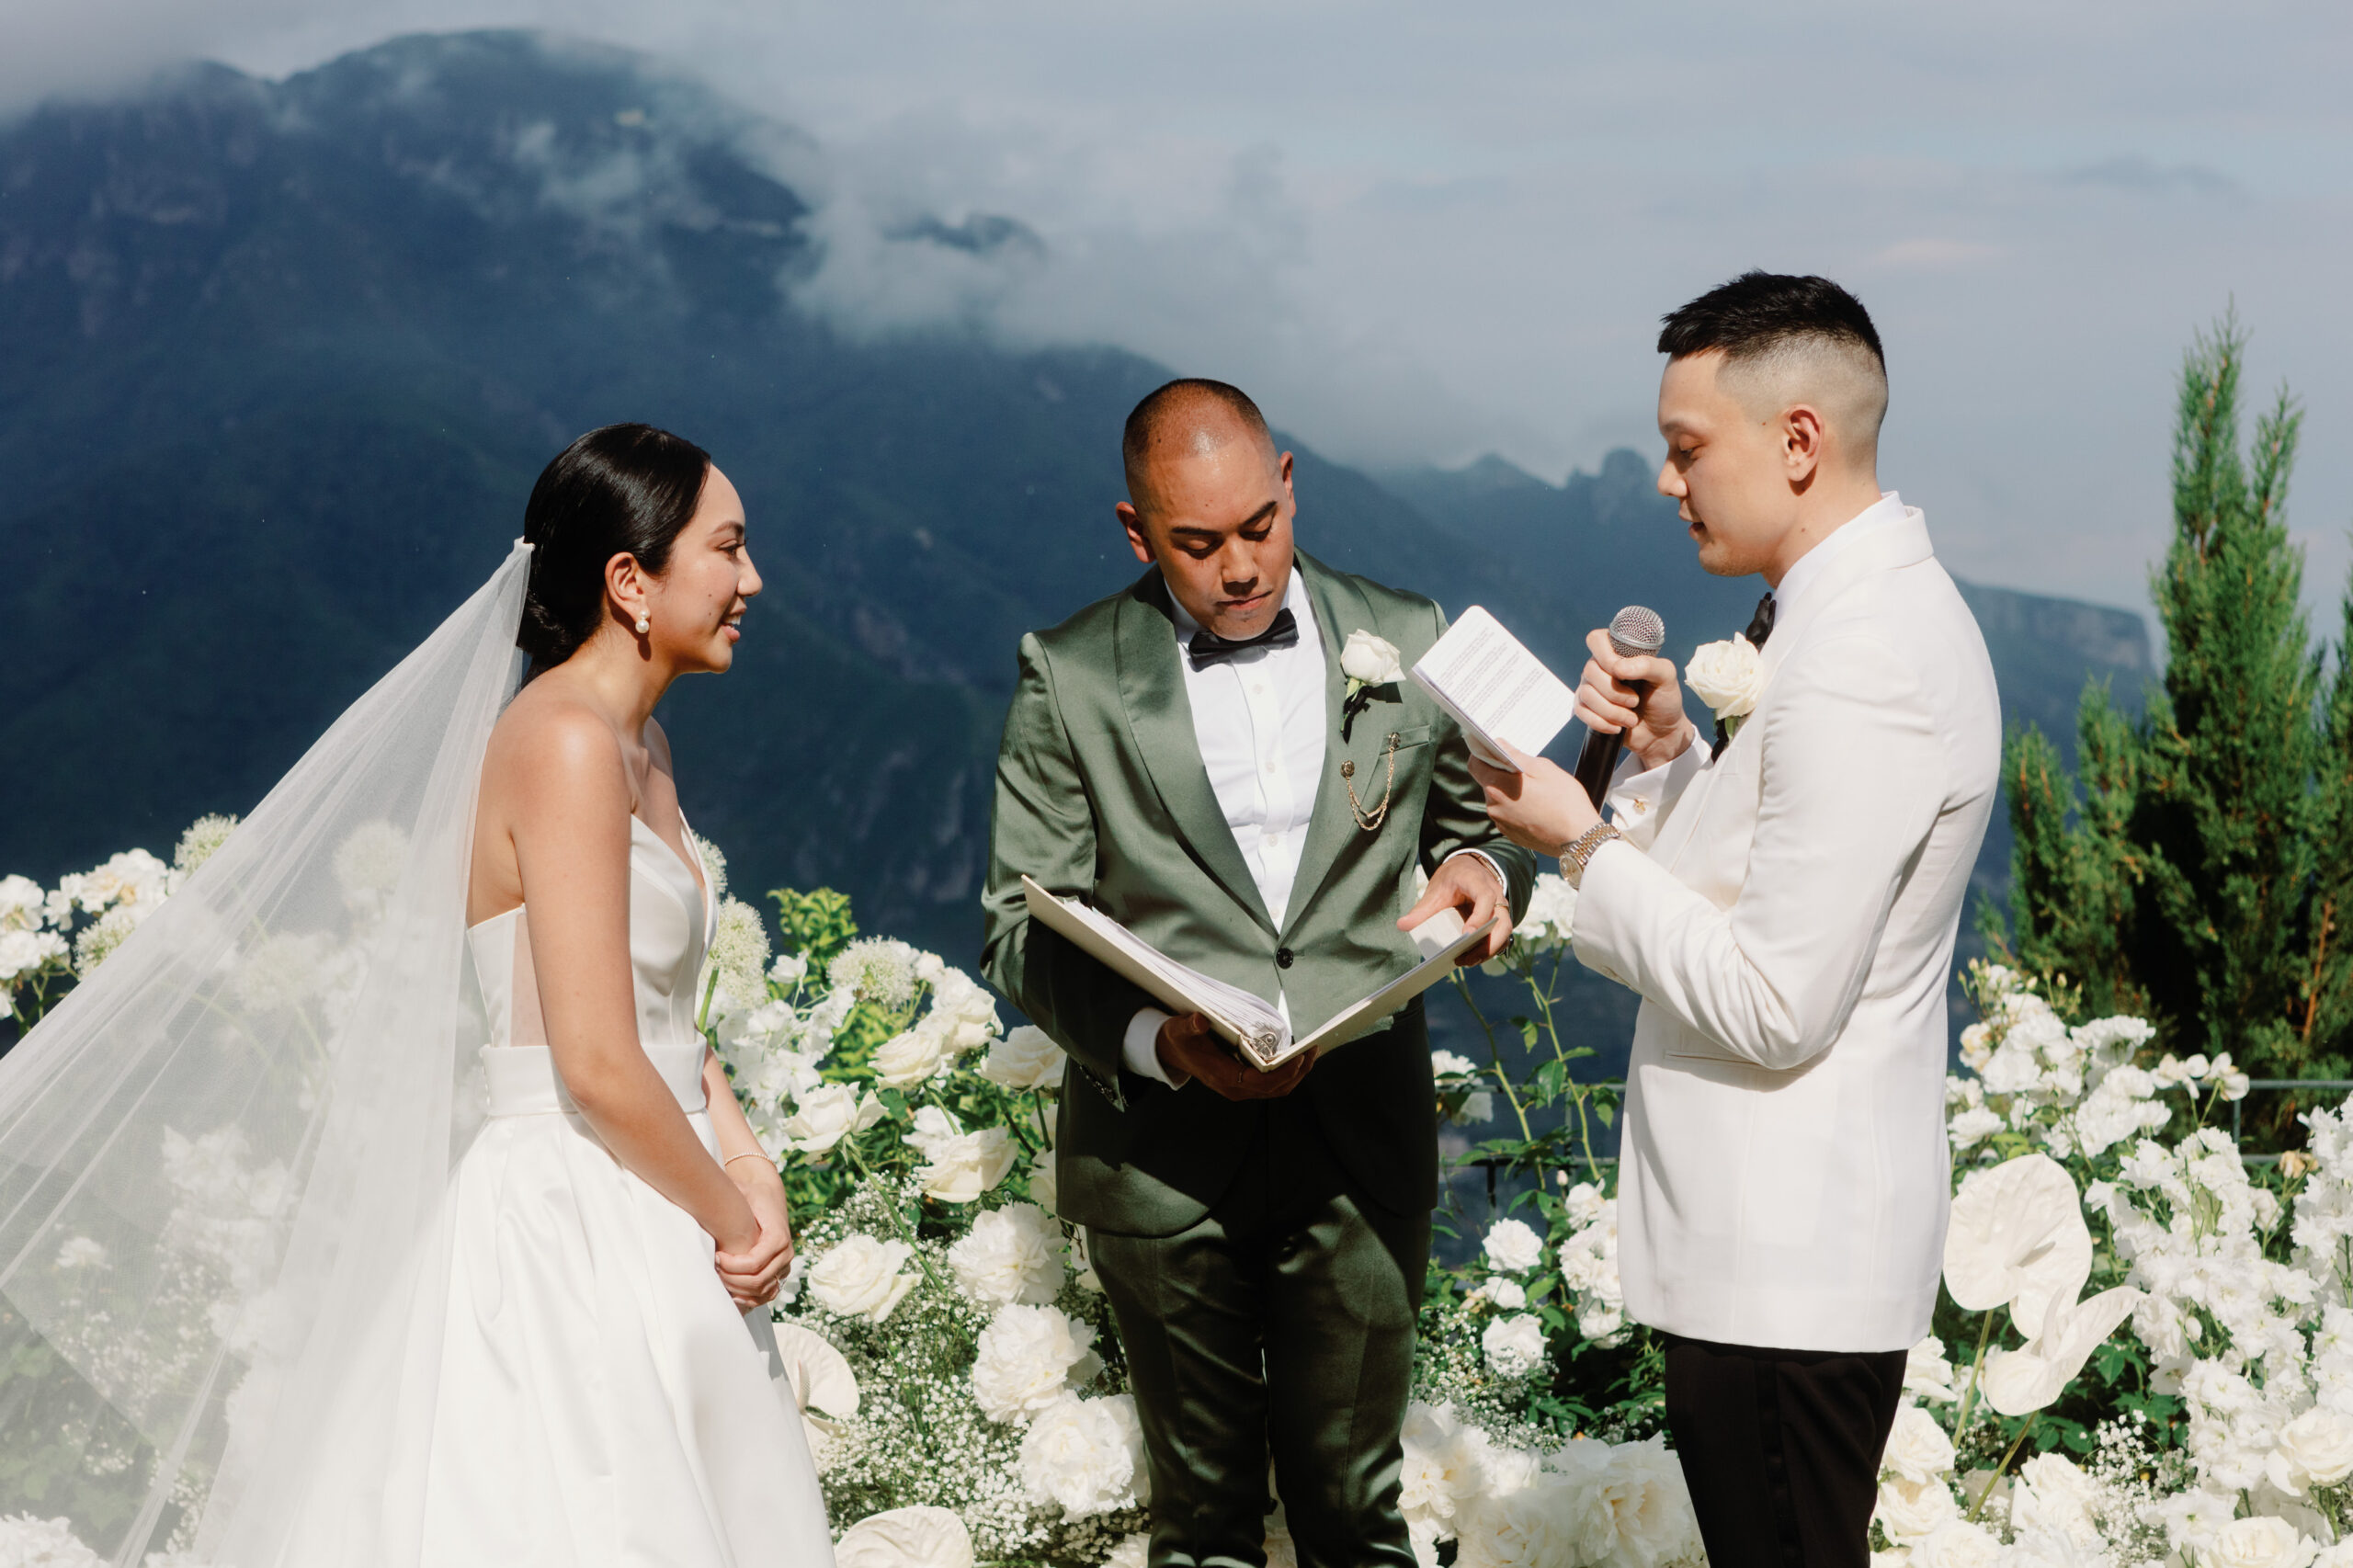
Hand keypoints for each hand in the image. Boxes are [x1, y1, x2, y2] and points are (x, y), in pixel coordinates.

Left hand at [715, 1160, 794, 1310]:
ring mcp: (785, 1264)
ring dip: (739, 1290)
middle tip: (715, 1268)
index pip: (754, 1263)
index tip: (716, 1255)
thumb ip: (728, 1199)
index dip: (731, 1265)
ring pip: (763, 1290)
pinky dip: (752, 1298)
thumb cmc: (751, 1194)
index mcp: (778, 1236)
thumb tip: (703, 1205)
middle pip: (758, 1280)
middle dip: (732, 1279)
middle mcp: (786, 1253)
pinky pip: (769, 1294)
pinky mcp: (781, 1271)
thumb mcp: (742, 1192)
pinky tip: (734, 1294)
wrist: (768, 1194)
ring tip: (721, 1279)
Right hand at [1156, 1012, 1313, 1100]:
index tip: (1298, 1058)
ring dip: (1296, 1074)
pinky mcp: (1244, 1084)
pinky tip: (1297, 1058)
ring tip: (1311, 1053)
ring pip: (1277, 1089)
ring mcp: (1240, 1088)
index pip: (1260, 1082)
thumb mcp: (1179, 1029)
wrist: (1172, 1051)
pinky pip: (1272, 1085)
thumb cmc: (1179, 1039)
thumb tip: (1200, 1021)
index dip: (1283, 1073)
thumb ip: (1190, 1026)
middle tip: (1312, 1050)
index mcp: (1222, 1077)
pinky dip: (1288, 1073)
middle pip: (1275, 1089)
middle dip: (1297, 1072)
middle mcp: (1234, 1088)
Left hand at [1399, 853, 1512, 965]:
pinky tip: (1471, 958)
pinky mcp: (1498, 919)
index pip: (1486, 897)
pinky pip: (1499, 937)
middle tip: (1467, 958)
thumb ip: (1422, 909)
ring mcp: (1499, 908)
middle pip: (1502, 922)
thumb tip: (1403, 925)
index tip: (1467, 934)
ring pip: (1504, 932)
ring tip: (1466, 961)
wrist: (1467, 869)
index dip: (1479, 917)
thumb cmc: (1453, 879)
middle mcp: (1495, 895)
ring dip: (1488, 950)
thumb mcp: (1436, 890)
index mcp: (1478, 882)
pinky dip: (1488, 949)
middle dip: (1488, 944)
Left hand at [1470, 740, 1599, 857]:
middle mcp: (1493, 807)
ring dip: (1509, 792)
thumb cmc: (1565, 801)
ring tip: (1534, 791)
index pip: (1475, 764)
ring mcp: (1501, 823)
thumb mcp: (1544, 769)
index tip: (1495, 750)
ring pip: (1498, 799)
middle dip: (1501, 773)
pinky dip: (1516, 808)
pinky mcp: (1510, 834)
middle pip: (1487, 782)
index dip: (1483, 754)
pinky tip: (1536, 807)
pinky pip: (1507, 814)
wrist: (1578, 838)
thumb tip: (1500, 745)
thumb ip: (1517, 755)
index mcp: (1498, 787)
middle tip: (1525, 770)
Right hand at [1578, 627, 1695, 772]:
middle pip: (1590, 671)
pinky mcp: (1587, 709)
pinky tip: (1617, 727)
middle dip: (1615, 692)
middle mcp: (1601, 667)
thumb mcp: (1666, 676)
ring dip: (1612, 711)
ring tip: (1631, 718)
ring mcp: (1591, 688)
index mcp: (1618, 652)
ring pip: (1586, 694)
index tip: (1623, 673)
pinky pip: (1582, 712)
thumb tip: (1619, 668)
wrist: (1661, 732)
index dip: (1606, 657)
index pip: (1596, 640)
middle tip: (1635, 701)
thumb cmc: (1664, 699)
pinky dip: (1602, 723)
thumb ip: (1648, 665)